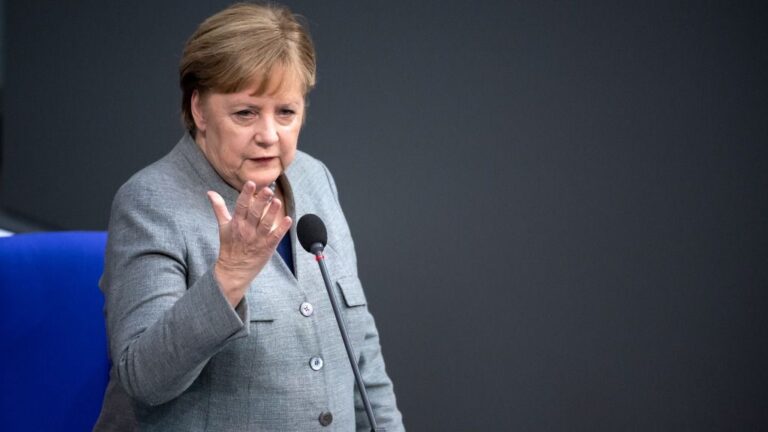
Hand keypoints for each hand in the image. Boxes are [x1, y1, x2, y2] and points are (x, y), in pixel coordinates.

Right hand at [207, 181, 291, 306]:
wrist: (233, 271)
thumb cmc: (229, 246)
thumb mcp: (223, 226)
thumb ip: (219, 208)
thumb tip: (210, 192)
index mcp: (236, 223)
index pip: (241, 206)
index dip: (246, 195)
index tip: (251, 183)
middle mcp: (247, 230)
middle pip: (255, 213)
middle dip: (261, 201)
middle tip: (268, 190)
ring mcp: (258, 239)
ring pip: (266, 224)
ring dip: (272, 213)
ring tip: (278, 202)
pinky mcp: (267, 247)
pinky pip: (275, 237)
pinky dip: (282, 229)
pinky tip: (289, 220)